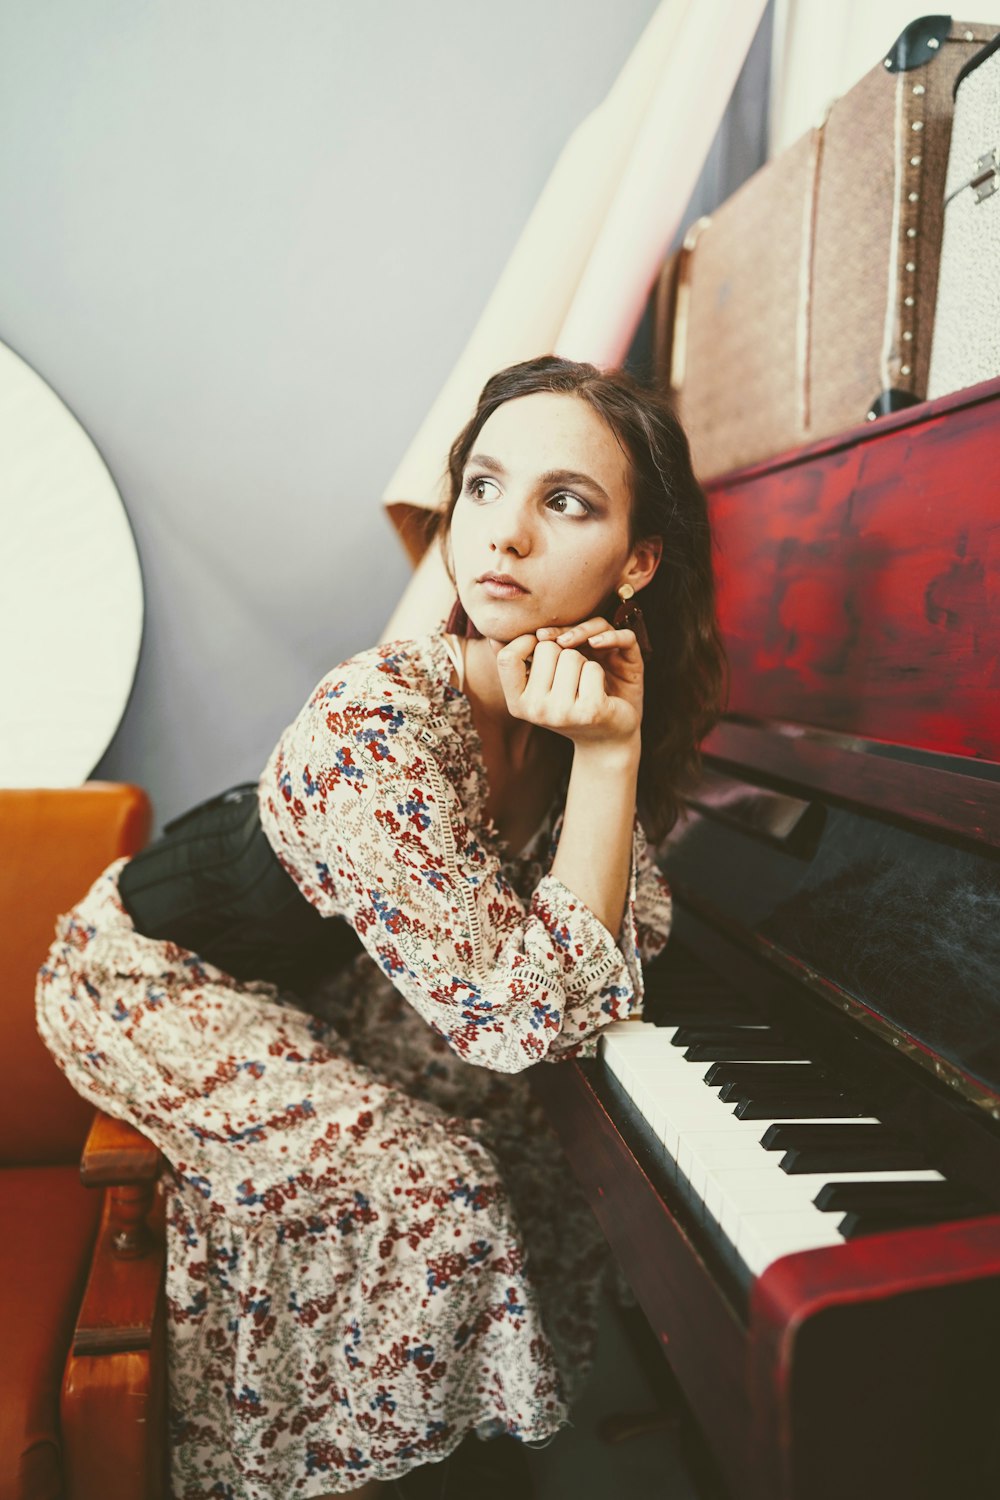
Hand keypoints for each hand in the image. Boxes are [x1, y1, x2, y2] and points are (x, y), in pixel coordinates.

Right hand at [495, 618, 643, 748]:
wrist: (605, 739)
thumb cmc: (570, 702)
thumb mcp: (540, 685)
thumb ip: (519, 661)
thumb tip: (491, 637)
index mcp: (517, 704)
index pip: (508, 657)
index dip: (526, 642)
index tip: (541, 646)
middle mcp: (535, 711)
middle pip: (546, 648)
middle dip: (562, 651)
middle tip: (569, 676)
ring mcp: (562, 713)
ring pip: (571, 655)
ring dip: (583, 662)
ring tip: (583, 684)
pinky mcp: (590, 711)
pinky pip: (592, 668)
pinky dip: (599, 673)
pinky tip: (599, 693)